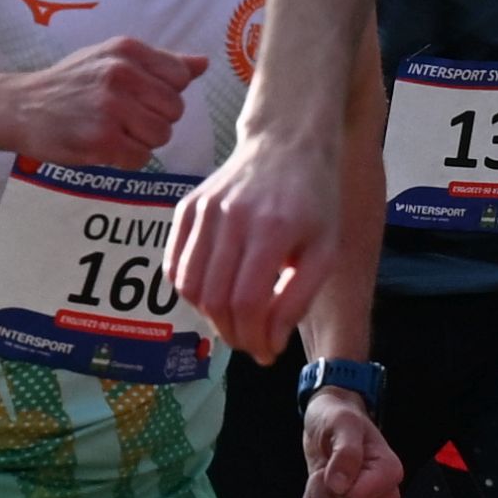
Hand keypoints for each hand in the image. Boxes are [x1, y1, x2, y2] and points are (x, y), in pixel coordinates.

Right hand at [0, 35, 198, 166]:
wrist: (19, 106)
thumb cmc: (69, 83)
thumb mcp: (110, 57)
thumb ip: (159, 62)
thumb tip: (202, 64)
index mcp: (126, 50)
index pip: (181, 77)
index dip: (165, 93)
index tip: (140, 97)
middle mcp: (120, 74)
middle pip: (174, 109)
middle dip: (155, 119)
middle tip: (124, 118)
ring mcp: (110, 108)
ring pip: (161, 135)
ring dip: (142, 141)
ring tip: (114, 132)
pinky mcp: (101, 140)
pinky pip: (140, 158)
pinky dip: (126, 160)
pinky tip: (104, 147)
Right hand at [165, 121, 353, 361]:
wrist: (286, 144)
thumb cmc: (314, 202)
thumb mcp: (324, 251)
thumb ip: (296, 299)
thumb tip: (268, 344)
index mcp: (272, 229)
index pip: (247, 302)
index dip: (253, 337)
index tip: (266, 353)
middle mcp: (231, 218)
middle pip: (215, 299)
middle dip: (232, 334)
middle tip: (249, 343)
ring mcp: (203, 210)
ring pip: (189, 286)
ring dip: (208, 317)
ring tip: (233, 321)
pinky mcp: (186, 207)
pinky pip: (174, 265)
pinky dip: (189, 291)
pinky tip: (213, 295)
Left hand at [298, 384, 406, 497]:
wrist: (328, 422)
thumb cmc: (339, 418)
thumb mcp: (343, 423)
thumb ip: (346, 452)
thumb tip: (339, 486)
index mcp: (389, 472)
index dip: (336, 485)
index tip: (333, 461)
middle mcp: (382, 495)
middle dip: (326, 491)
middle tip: (327, 464)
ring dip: (318, 495)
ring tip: (324, 471)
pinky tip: (318, 484)